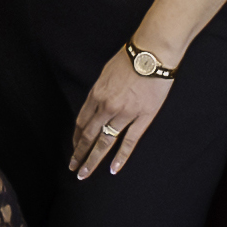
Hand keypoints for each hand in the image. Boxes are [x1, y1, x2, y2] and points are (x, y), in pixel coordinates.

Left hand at [69, 50, 174, 181]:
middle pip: (88, 135)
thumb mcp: (106, 72)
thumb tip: (96, 104)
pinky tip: (113, 169)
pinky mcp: (143, 118)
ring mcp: (124, 114)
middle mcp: (107, 106)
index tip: (74, 148)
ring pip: (105, 142)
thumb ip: (100, 91)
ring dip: (92, 160)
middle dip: (79, 154)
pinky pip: (129, 141)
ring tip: (84, 174)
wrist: (153, 53)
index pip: (82, 122)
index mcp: (96, 94)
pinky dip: (120, 157)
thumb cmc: (131, 57)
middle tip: (73, 168)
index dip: (76, 137)